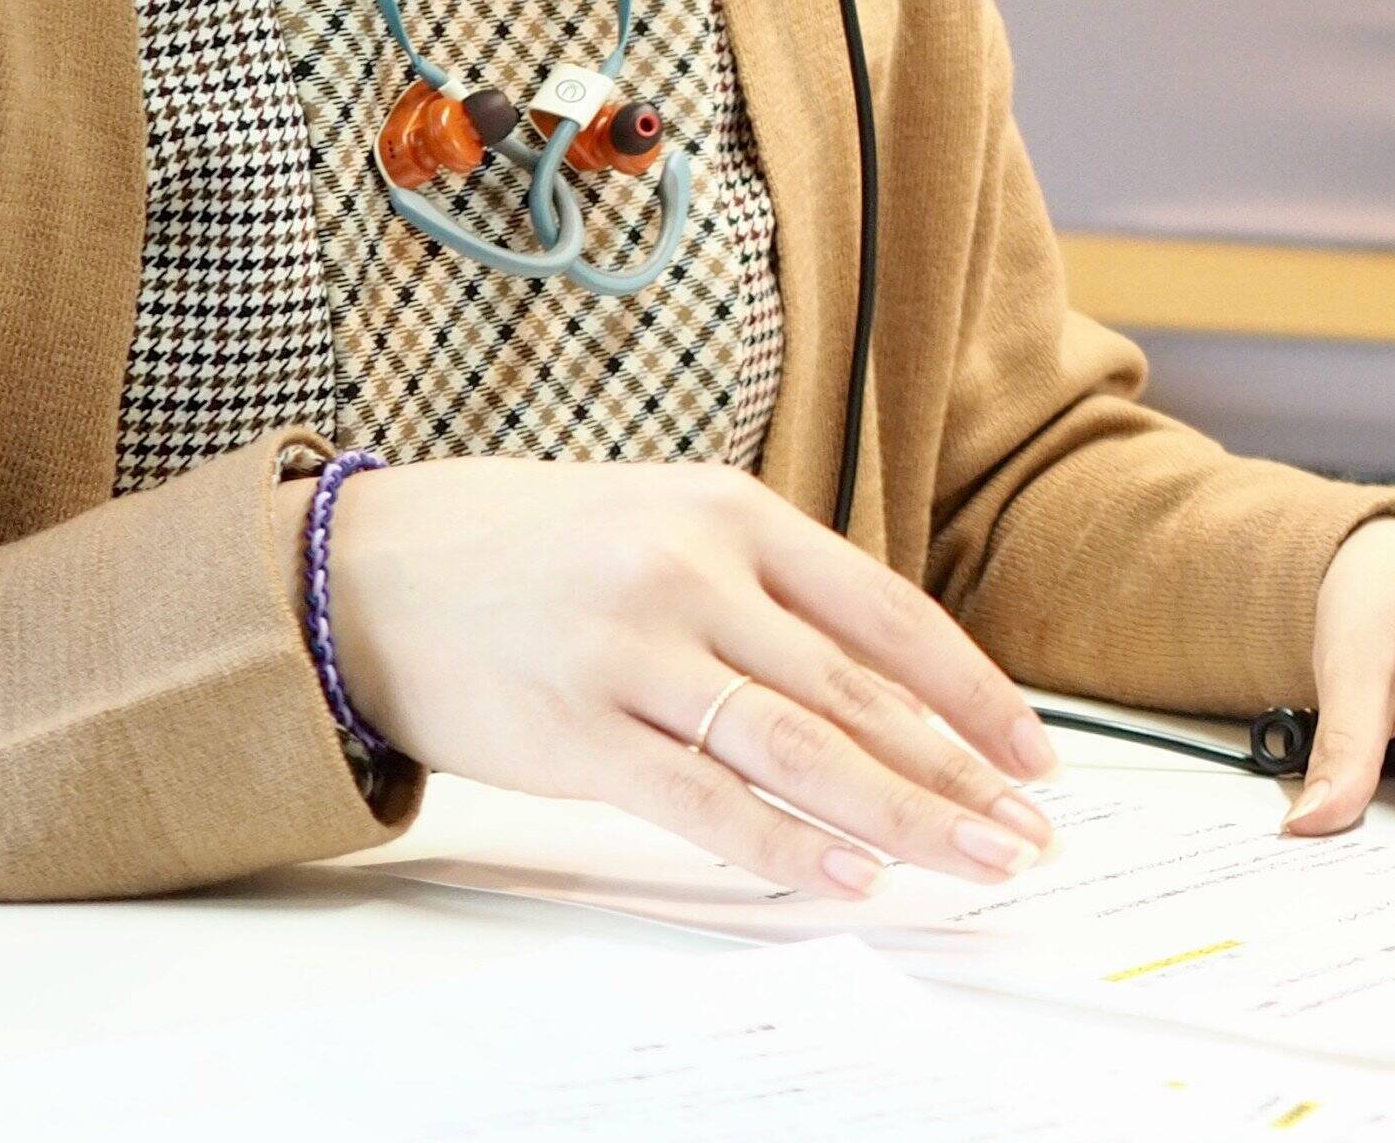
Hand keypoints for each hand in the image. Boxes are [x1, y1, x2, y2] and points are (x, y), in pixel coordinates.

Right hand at [318, 457, 1059, 898]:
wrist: (361, 568)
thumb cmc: (533, 551)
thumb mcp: (666, 522)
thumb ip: (767, 590)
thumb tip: (888, 685)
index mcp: (732, 515)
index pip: (889, 614)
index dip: (972, 694)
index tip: (1034, 757)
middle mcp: (693, 575)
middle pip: (859, 691)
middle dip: (959, 772)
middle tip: (1029, 833)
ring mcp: (632, 652)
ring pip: (799, 746)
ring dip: (901, 814)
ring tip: (972, 862)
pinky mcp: (571, 731)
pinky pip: (700, 801)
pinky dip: (783, 845)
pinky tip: (847, 878)